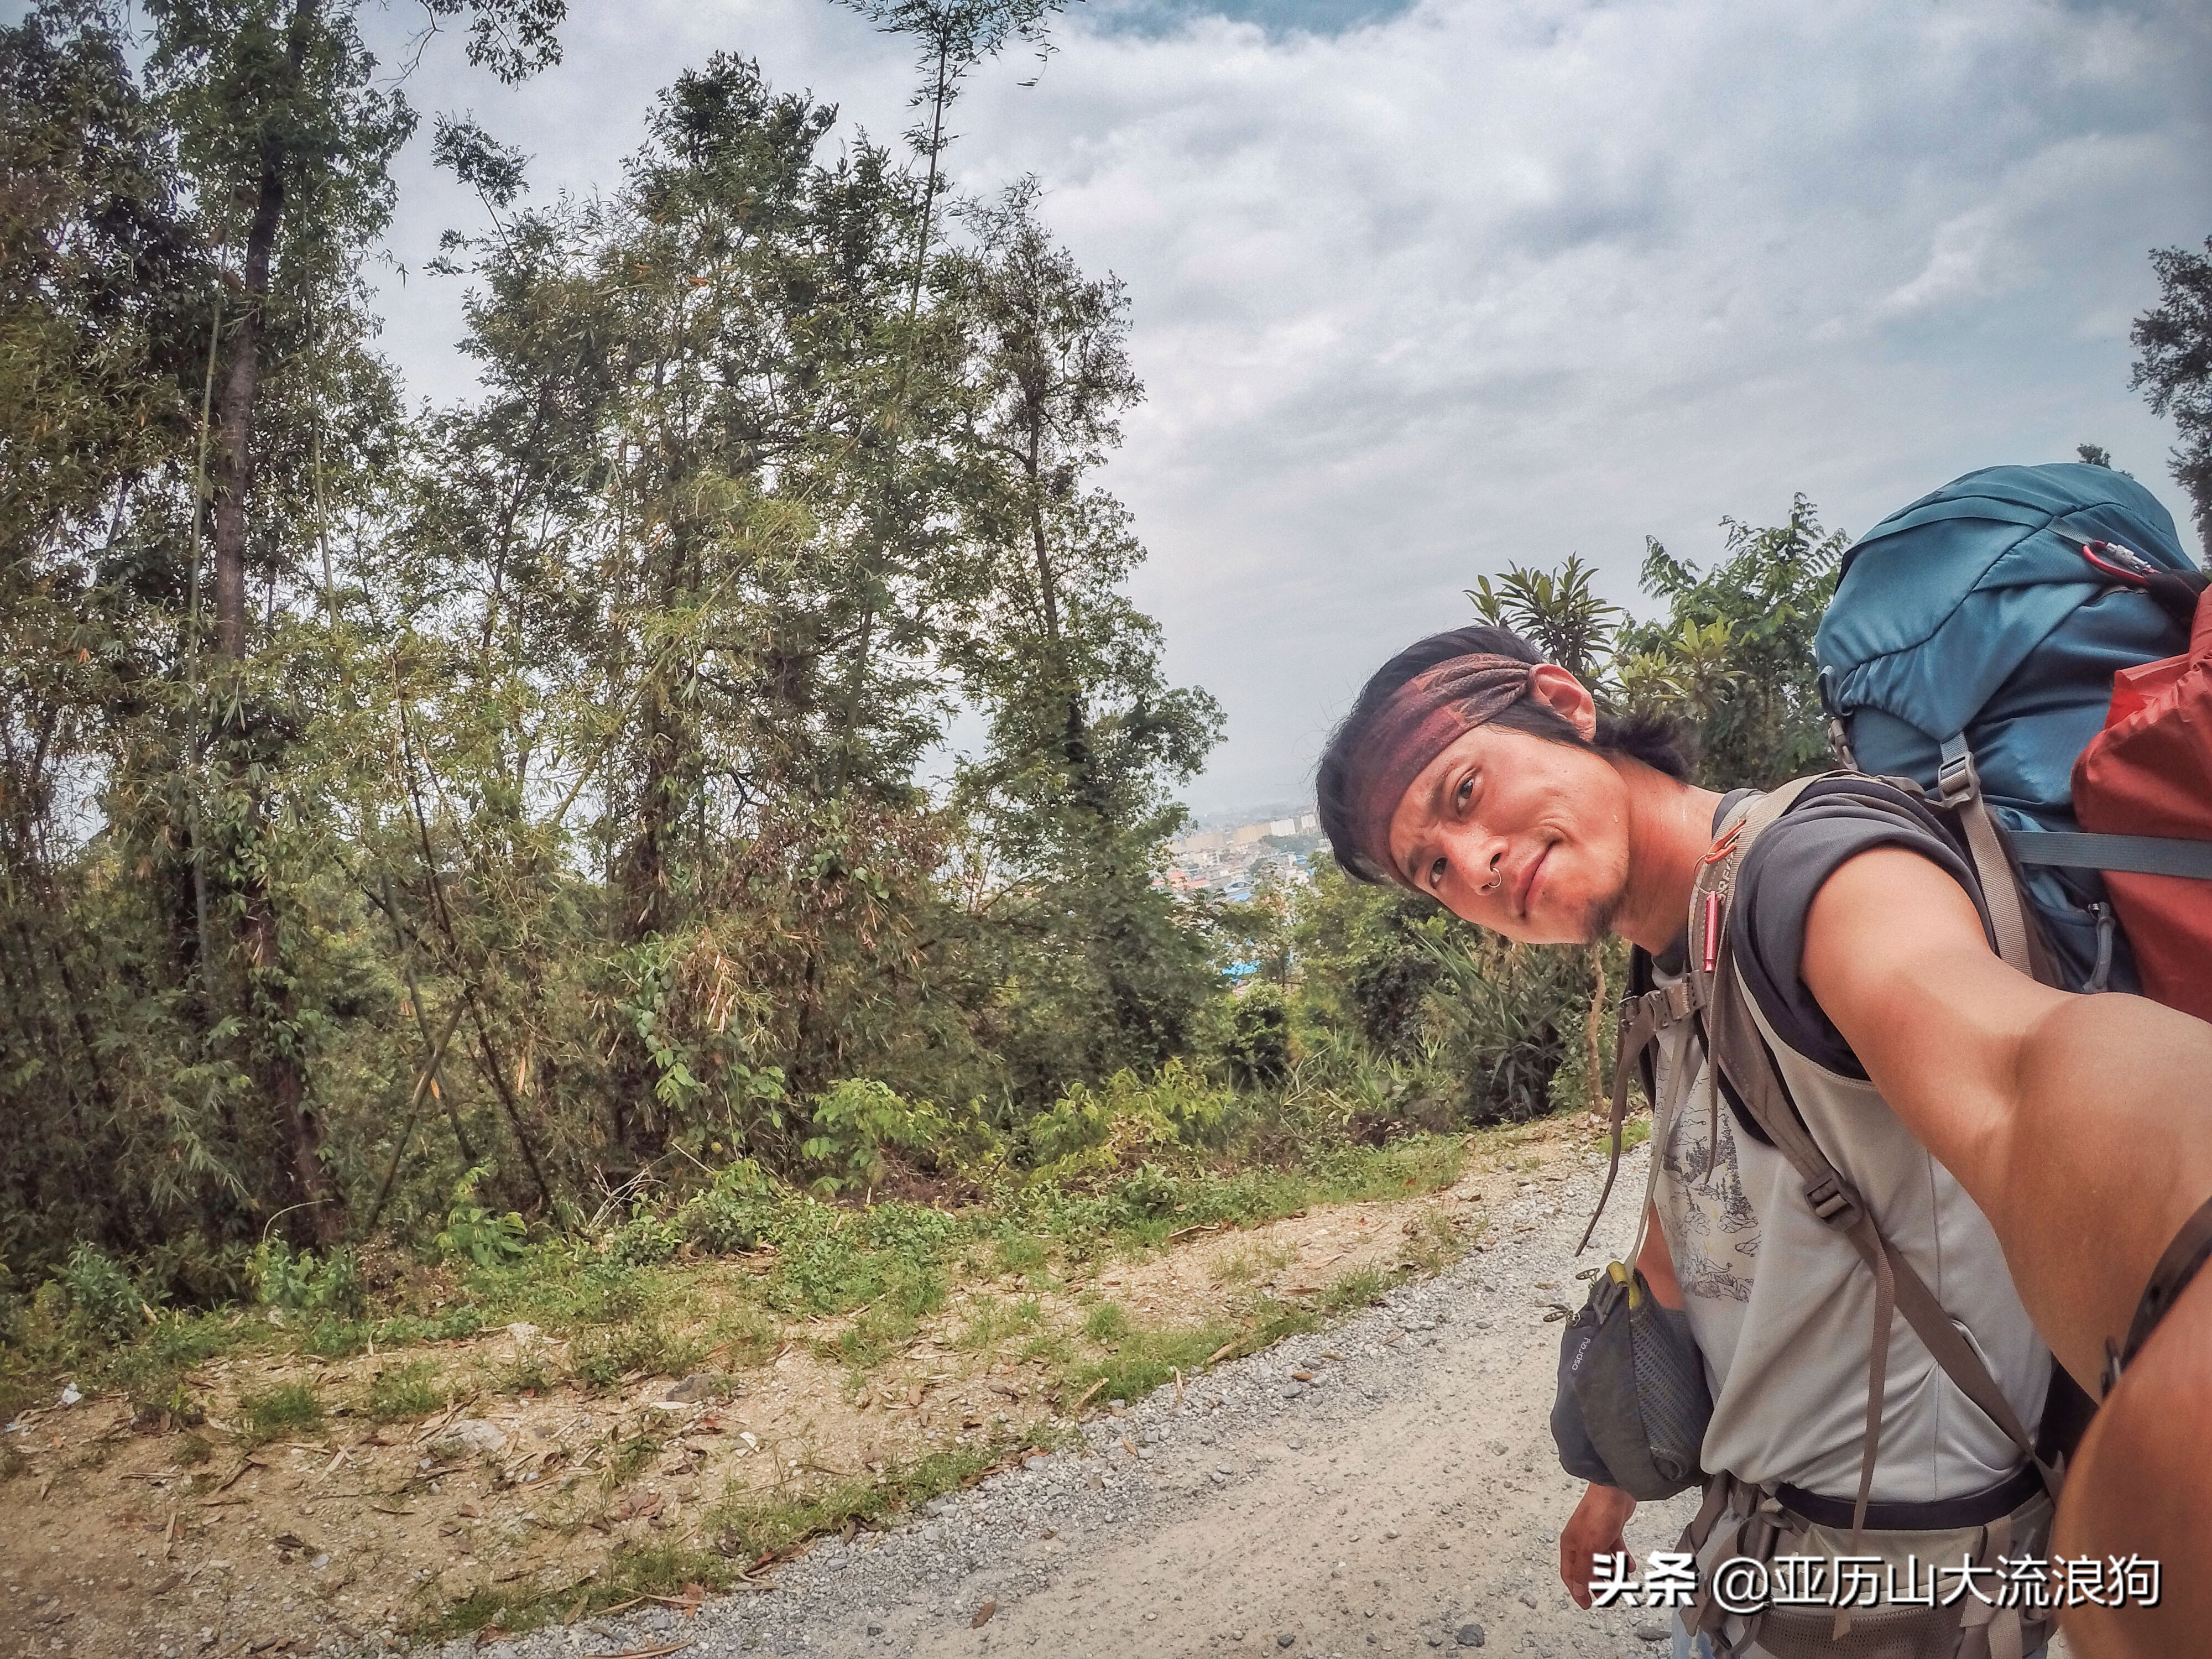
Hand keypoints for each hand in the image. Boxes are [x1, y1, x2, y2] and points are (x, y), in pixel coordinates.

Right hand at [1560, 1482, 1637, 1609]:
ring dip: (1612, 1573)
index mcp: (1570, 1545)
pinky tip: (1630, 1564)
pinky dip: (1622, 1559)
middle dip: (1597, 1585)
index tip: (1586, 1605)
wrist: (1615, 1490)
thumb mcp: (1589, 1548)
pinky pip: (1615, 1550)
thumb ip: (1584, 1570)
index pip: (1570, 1575)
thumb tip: (1579, 1589)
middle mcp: (1581, 1541)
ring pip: (1602, 1561)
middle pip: (1587, 1569)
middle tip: (1608, 1598)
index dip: (1577, 1591)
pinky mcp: (1609, 1530)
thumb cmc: (1598, 1513)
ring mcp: (1595, 1535)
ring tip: (1622, 1581)